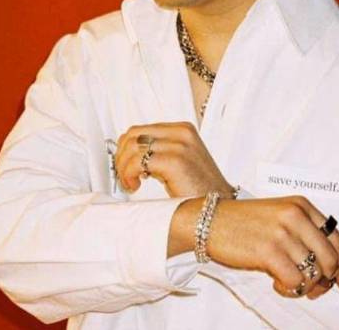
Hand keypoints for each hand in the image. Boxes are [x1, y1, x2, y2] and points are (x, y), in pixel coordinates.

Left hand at [114, 122, 233, 197]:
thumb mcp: (179, 161)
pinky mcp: (175, 161)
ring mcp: (179, 146)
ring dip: (123, 168)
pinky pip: (138, 162)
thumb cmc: (199, 191)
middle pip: (133, 135)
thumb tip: (129, 154)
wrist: (217, 209)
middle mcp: (181, 133)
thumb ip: (159, 151)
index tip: (124, 166)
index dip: (125, 149)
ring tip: (130, 183)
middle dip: (121, 157)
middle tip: (124, 176)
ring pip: (132, 147)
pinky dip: (129, 174)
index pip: (140, 130)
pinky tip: (135, 186)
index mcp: (183, 130)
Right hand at [170, 195, 338, 298]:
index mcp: (301, 205)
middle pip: (330, 258)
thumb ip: (304, 232)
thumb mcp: (279, 215)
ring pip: (313, 272)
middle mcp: (295, 216)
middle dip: (326, 280)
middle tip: (314, 289)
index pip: (336, 237)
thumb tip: (327, 268)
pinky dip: (289, 289)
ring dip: (304, 286)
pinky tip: (277, 283)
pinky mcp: (269, 251)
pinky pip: (295, 281)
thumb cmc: (243, 222)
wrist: (209, 221)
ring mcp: (282, 233)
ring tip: (287, 283)